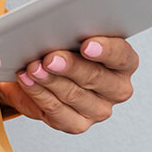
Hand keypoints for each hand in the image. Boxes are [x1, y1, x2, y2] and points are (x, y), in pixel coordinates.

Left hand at [0, 37, 137, 134]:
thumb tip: (56, 26)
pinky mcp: (77, 124)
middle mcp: (116, 88)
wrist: (37, 72)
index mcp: (123, 62)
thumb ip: (70, 29)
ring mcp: (98, 110)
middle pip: (96, 77)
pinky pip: (57, 112)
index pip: (122, 56)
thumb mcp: (68, 32)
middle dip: (71, 66)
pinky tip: (28, 81)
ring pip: (74, 95)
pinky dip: (39, 94)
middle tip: (50, 58)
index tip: (87, 45)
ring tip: (33, 67)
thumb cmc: (60, 46)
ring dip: (50, 80)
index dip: (105, 50)